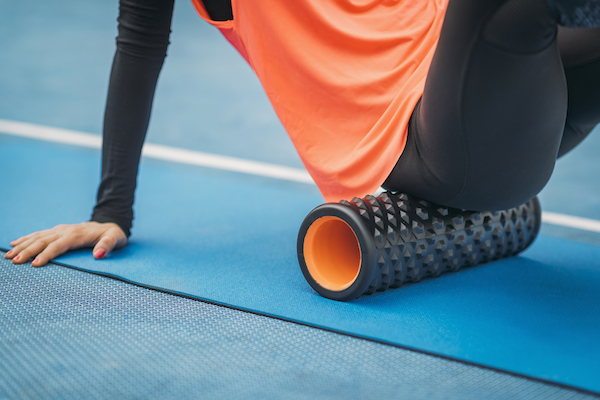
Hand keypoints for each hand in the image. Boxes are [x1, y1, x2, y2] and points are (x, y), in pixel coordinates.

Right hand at [5, 222, 126, 266]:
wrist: (110, 224)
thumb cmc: (113, 235)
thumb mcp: (116, 239)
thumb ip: (108, 245)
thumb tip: (98, 255)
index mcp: (77, 234)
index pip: (59, 245)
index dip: (47, 254)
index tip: (35, 264)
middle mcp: (66, 230)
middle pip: (44, 240)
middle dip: (28, 251)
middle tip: (14, 261)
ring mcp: (61, 229)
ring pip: (38, 236)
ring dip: (23, 245)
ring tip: (8, 255)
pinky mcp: (58, 230)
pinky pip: (39, 234)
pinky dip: (26, 238)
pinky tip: (14, 243)